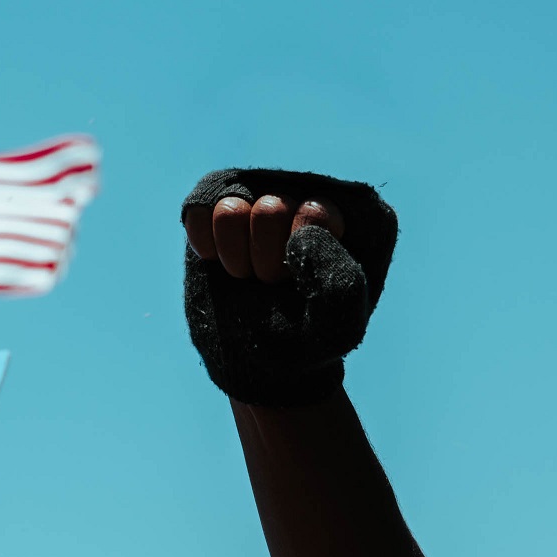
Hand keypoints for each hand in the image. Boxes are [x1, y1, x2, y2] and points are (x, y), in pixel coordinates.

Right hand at [180, 168, 396, 405]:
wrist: (259, 361)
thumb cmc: (306, 341)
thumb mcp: (337, 326)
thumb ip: (339, 282)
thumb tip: (304, 226)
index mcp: (356, 215)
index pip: (313, 213)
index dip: (294, 259)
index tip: (298, 287)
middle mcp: (310, 195)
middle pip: (269, 208)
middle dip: (262, 261)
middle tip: (271, 284)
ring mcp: (264, 196)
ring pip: (229, 205)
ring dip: (233, 253)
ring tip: (247, 275)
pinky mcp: (224, 206)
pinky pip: (200, 204)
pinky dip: (203, 239)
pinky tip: (218, 260)